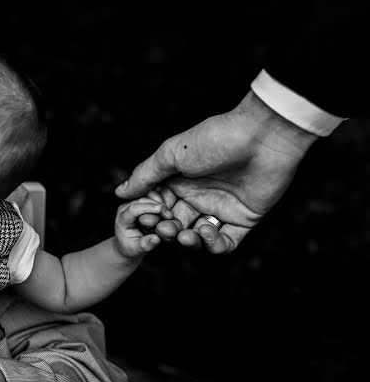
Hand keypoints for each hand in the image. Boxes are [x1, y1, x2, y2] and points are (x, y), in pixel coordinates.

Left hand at [112, 196, 170, 258]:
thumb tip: (156, 239)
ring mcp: (133, 203)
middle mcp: (126, 208)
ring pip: (147, 195)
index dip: (147, 207)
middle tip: (170, 215)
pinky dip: (160, 200)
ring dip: (159, 201)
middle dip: (157, 205)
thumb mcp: (137, 250)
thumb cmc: (131, 248)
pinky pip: (151, 196)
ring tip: (169, 214)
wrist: (127, 245)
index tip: (161, 209)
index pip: (133, 209)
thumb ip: (145, 244)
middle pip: (142, 200)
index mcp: (122, 219)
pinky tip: (167, 209)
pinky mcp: (140, 202)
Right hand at [115, 90, 316, 252]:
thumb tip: (120, 193)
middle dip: (168, 231)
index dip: (150, 216)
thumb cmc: (214, 139)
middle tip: (167, 228)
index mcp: (179, 181)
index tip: (146, 217)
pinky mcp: (243, 219)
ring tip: (185, 235)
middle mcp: (199, 196)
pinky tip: (205, 233)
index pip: (158, 207)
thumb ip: (145, 175)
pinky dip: (213, 245)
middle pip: (176, 224)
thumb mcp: (171, 155)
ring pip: (197, 237)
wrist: (262, 136)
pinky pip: (225, 243)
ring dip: (188, 241)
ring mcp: (221, 209)